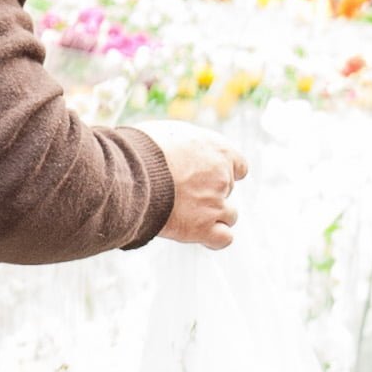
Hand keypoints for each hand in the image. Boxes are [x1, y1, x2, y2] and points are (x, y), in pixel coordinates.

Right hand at [134, 121, 248, 250]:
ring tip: (187, 213)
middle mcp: (222, 178)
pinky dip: (214, 238)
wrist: (132, 175)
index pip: (239, 166)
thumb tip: (179, 149)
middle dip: (210, 192)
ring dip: (214, 216)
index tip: (208, 175)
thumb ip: (185, 144)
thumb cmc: (143, 149)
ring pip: (230, 215)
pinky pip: (224, 238)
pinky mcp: (203, 228)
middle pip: (227, 189)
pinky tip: (199, 233)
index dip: (224, 172)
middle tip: (182, 192)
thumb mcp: (169, 133)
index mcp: (219, 151)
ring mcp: (215, 204)